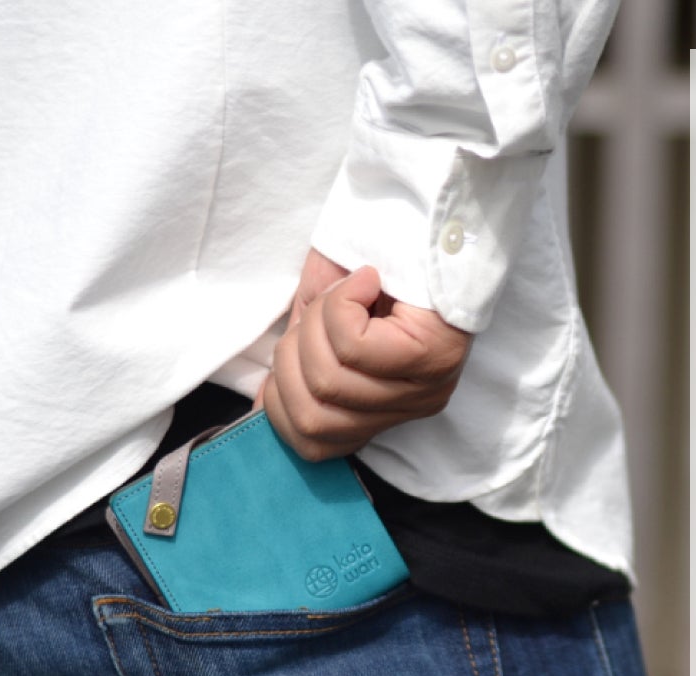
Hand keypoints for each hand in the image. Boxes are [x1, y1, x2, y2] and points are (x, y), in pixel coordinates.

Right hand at [260, 249, 470, 460]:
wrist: (429, 208)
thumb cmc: (374, 258)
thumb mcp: (321, 317)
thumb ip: (300, 360)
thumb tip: (262, 406)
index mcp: (385, 406)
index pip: (315, 445)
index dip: (279, 401)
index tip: (290, 347)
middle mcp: (411, 405)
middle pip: (313, 416)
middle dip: (293, 353)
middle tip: (324, 306)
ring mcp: (426, 384)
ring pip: (329, 382)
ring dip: (318, 322)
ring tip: (347, 289)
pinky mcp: (433, 353)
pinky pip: (354, 348)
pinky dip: (342, 306)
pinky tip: (367, 280)